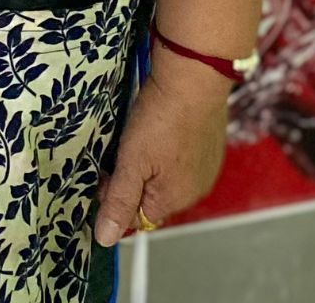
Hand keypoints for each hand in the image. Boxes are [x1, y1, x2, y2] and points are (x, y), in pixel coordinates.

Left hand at [93, 63, 230, 245]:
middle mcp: (195, 188)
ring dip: (150, 161)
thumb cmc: (162, 118)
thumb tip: (106, 238)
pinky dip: (168, 145)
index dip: (117, 197)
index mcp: (175, 199)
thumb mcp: (131, 161)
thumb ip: (119, 201)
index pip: (138, 217)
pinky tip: (160, 125)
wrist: (193, 76)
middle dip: (134, 178)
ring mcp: (205, 164)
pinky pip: (180, 155)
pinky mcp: (208, 142)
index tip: (105, 173)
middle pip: (153, 196)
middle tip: (121, 150)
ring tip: (140, 134)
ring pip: (166, 174)